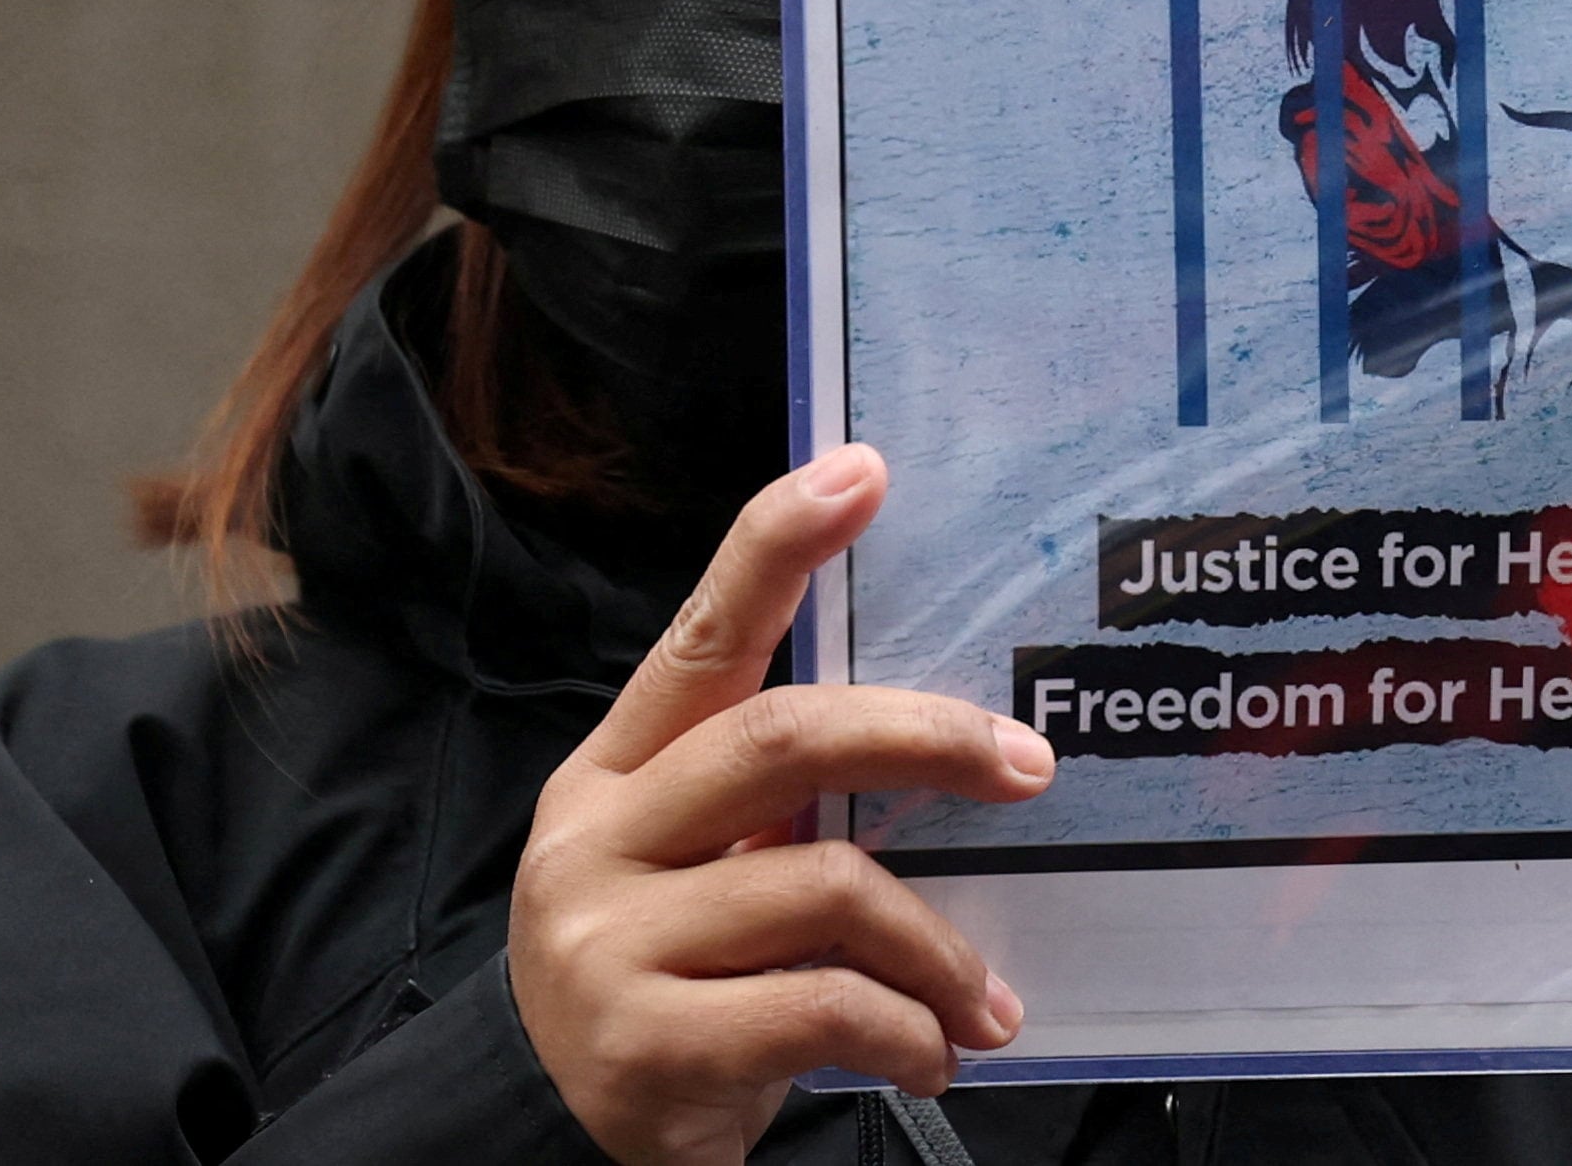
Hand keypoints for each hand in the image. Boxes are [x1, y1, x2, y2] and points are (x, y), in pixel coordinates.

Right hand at [508, 444, 1051, 1163]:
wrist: (542, 1138)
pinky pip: (824, 1005)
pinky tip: (931, 1058)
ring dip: (936, 950)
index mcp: (616, 772)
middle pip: (784, 738)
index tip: (863, 472)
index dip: (778, 544)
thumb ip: (776, 807)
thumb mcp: (698, 875)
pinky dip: (906, 1032)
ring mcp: (608, 942)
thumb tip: (944, 743)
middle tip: (1028, 766)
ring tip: (982, 1001)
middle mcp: (597, 838)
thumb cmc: (666, 985)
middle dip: (925, 737)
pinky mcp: (643, 1045)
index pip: (704, 635)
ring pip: (826, 885)